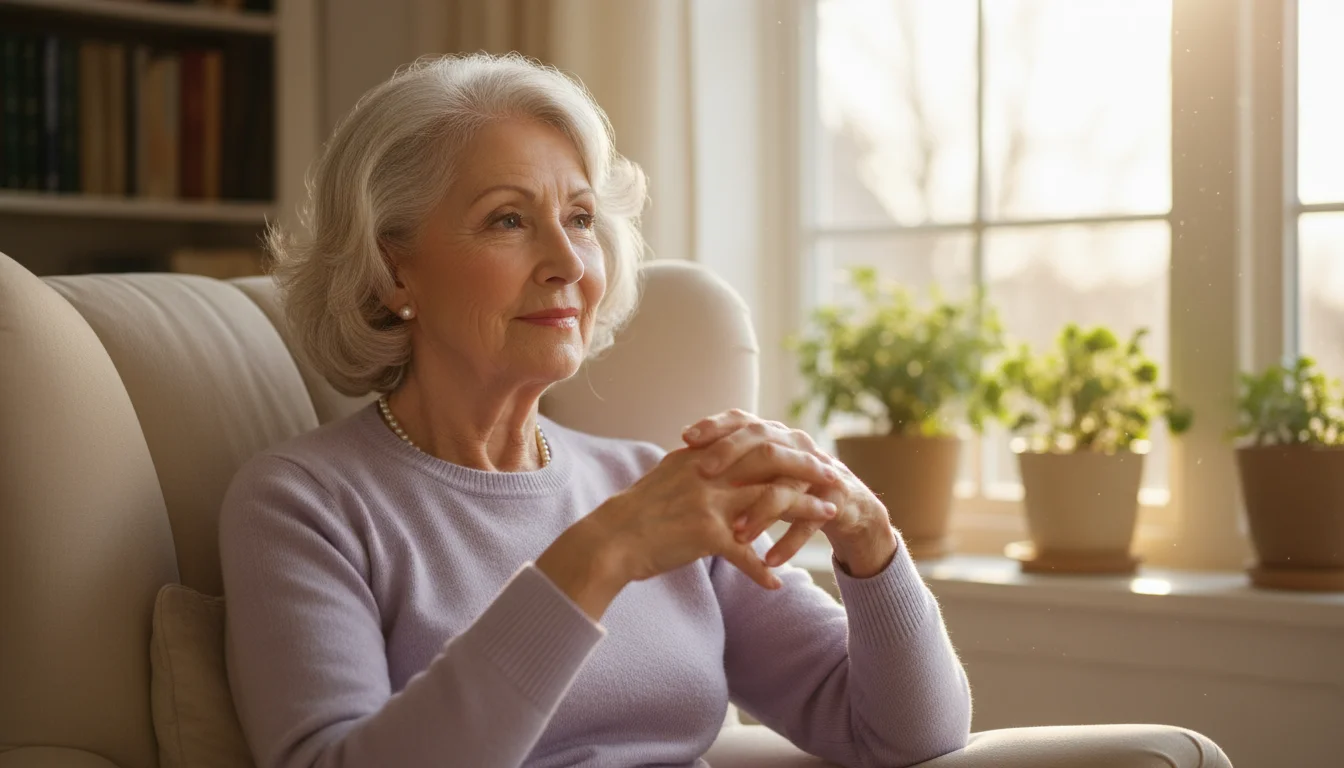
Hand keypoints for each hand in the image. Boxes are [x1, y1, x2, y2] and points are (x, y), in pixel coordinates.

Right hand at [536, 446, 836, 619]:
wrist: (608, 540)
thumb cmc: (633, 514)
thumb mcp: (665, 478)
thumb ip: (693, 466)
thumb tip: (709, 459)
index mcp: (701, 458)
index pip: (754, 444)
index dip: (787, 448)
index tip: (811, 453)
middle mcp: (708, 474)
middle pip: (771, 464)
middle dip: (807, 469)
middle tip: (834, 476)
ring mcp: (708, 503)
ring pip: (769, 502)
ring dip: (802, 511)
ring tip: (830, 516)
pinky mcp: (704, 534)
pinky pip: (744, 553)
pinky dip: (762, 570)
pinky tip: (778, 583)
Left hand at [683, 409, 899, 577]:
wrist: (840, 503)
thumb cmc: (783, 485)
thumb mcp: (754, 472)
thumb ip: (725, 464)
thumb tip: (678, 458)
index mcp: (771, 433)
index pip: (740, 421)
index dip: (714, 426)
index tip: (685, 438)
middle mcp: (794, 444)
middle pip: (762, 443)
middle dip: (732, 456)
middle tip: (704, 474)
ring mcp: (817, 470)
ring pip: (786, 486)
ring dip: (760, 512)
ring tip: (736, 534)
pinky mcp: (834, 499)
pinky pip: (811, 521)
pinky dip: (790, 543)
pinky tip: (771, 562)